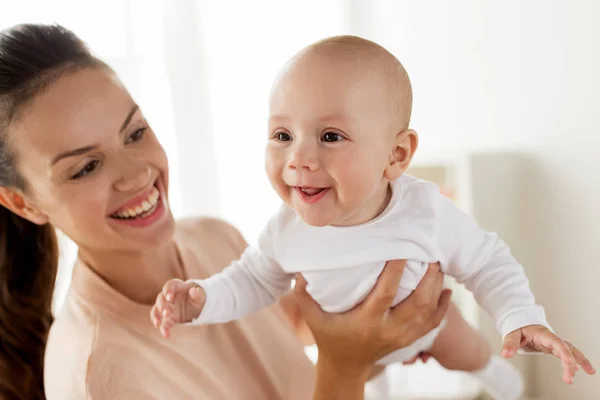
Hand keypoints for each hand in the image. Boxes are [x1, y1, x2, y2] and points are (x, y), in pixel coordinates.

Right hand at [150, 279, 205, 337]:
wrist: (198, 306)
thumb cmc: (198, 297)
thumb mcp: (201, 295)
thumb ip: (198, 293)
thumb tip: (194, 291)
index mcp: (178, 287)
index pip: (170, 285)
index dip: (168, 290)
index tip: (169, 297)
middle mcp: (169, 296)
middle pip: (161, 298)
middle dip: (162, 305)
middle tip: (166, 312)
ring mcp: (167, 307)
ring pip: (157, 310)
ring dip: (156, 316)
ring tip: (158, 323)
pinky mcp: (168, 317)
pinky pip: (162, 322)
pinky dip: (163, 328)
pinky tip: (165, 334)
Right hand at [294, 260, 450, 376]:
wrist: (345, 367)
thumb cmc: (329, 338)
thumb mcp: (313, 319)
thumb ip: (304, 296)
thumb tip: (299, 271)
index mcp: (367, 322)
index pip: (387, 294)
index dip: (396, 271)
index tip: (403, 251)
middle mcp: (389, 329)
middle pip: (417, 303)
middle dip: (428, 279)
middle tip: (430, 256)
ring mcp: (401, 336)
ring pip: (429, 312)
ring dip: (437, 288)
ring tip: (438, 265)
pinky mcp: (408, 339)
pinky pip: (433, 323)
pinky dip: (442, 307)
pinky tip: (447, 290)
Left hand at [502, 325, 595, 383]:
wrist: (521, 322)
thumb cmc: (518, 327)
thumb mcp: (512, 333)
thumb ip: (509, 343)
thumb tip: (506, 354)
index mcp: (543, 334)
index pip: (556, 342)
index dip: (564, 352)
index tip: (569, 363)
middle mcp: (552, 338)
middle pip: (565, 348)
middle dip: (571, 362)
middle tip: (570, 377)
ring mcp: (555, 343)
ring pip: (571, 350)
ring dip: (580, 360)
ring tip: (590, 371)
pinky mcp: (555, 348)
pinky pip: (568, 354)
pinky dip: (576, 361)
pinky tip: (584, 370)